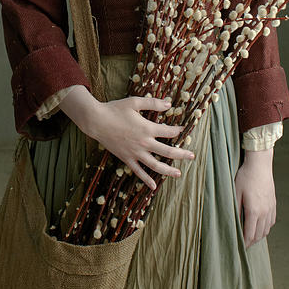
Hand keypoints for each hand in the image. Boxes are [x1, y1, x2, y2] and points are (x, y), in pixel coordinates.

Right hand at [61, 88, 194, 191]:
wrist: (96, 121)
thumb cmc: (115, 109)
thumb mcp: (135, 102)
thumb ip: (153, 103)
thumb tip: (169, 103)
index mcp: (147, 128)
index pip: (168, 132)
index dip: (178, 131)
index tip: (182, 130)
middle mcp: (144, 143)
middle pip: (167, 151)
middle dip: (181, 154)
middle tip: (192, 156)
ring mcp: (135, 153)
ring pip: (155, 165)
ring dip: (168, 170)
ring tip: (178, 174)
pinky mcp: (127, 159)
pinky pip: (138, 172)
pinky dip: (146, 180)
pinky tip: (154, 186)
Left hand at [234, 150, 275, 247]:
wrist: (260, 164)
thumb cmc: (245, 177)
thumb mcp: (235, 193)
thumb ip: (235, 210)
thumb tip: (232, 224)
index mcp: (254, 211)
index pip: (249, 234)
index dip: (244, 243)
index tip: (239, 248)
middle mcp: (264, 212)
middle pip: (259, 234)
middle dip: (251, 242)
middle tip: (244, 245)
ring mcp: (270, 208)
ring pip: (266, 229)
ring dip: (259, 235)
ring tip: (251, 237)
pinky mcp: (273, 203)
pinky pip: (271, 221)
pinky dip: (266, 227)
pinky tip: (260, 226)